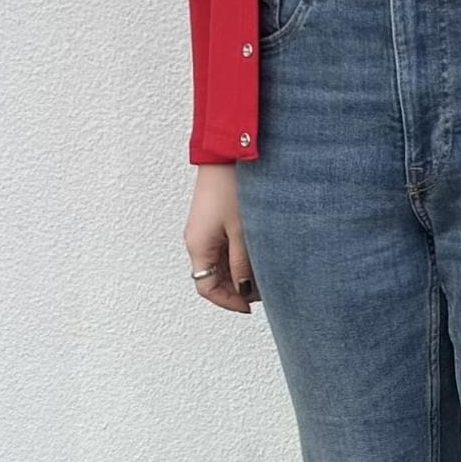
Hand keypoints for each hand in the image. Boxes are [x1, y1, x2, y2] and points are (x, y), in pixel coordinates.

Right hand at [184, 165, 259, 313]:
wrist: (225, 155)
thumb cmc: (232, 189)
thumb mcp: (242, 232)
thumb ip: (242, 264)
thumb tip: (244, 290)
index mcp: (197, 246)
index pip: (206, 288)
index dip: (228, 301)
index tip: (249, 306)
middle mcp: (196, 241)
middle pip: (212, 278)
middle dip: (236, 288)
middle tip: (264, 291)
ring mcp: (203, 232)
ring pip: (218, 265)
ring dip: (238, 273)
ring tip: (264, 273)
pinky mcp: (212, 222)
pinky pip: (221, 249)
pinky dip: (237, 258)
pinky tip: (256, 256)